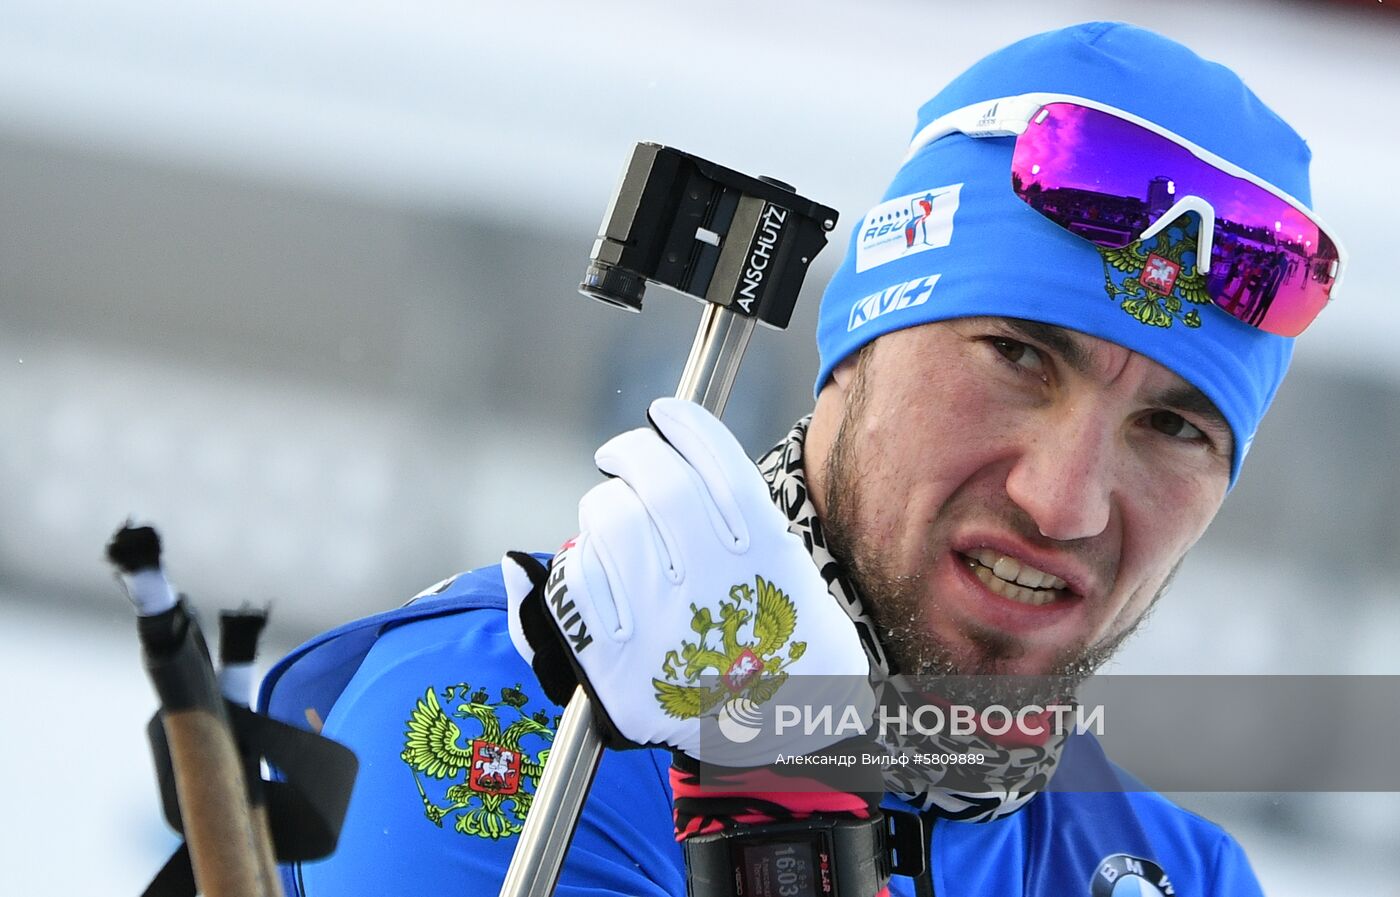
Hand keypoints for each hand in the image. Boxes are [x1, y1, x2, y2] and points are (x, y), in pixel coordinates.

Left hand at [504, 398, 873, 766]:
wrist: (781, 733)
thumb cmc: (781, 642)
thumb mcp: (789, 569)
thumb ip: (742, 512)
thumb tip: (663, 458)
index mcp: (763, 550)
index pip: (714, 460)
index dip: (683, 424)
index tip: (664, 412)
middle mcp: (713, 577)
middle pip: (655, 482)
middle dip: (631, 454)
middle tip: (623, 457)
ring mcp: (663, 618)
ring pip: (610, 524)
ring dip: (605, 508)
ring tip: (616, 518)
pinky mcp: (620, 661)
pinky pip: (578, 583)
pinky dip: (582, 565)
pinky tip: (600, 567)